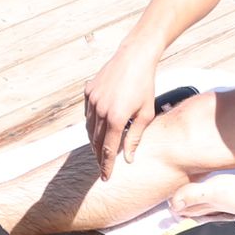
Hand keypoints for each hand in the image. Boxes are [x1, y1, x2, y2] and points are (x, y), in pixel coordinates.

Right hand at [81, 50, 163, 174]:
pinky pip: (88, 113)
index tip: (105, 177)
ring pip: (90, 128)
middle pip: (97, 141)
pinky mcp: (88, 91)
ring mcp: (92, 100)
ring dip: (94, 140)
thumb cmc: (145, 85)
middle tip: (103, 166)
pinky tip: (99, 126)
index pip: (108, 150)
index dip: (106, 166)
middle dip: (99, 155)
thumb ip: (135, 137)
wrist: (134, 57)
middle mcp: (100, 110)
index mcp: (116, 118)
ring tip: (100, 149)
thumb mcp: (146, 113)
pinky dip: (92, 122)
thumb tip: (129, 159)